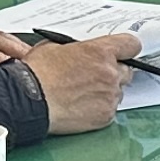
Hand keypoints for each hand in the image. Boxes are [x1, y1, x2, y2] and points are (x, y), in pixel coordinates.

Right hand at [21, 33, 139, 134]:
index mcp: (100, 52)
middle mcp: (110, 73)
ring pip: (118, 92)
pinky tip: (81, 106)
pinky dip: (99, 108)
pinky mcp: (106, 115)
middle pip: (126, 71)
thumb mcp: (54, 47)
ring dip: (106, 91)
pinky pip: (110, 109)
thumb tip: (81, 52)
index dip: (126, 49)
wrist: (28, 101)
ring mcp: (110, 96)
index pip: (131, 45)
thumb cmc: (36, 74)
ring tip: (82, 94)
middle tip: (94, 77)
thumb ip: (77, 49)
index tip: (122, 53)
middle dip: (113, 73)